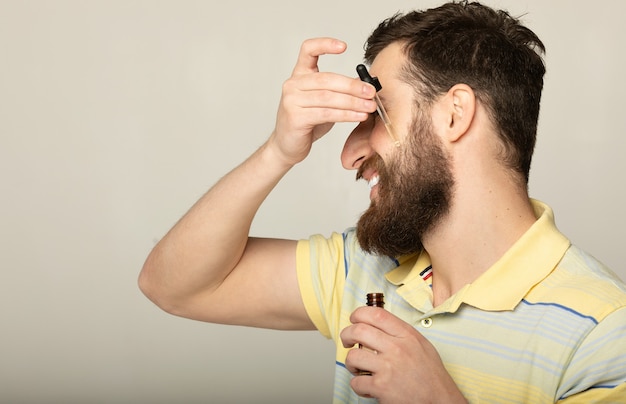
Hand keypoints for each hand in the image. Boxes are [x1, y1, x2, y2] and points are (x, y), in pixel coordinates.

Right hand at [269, 37, 376, 165]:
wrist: (287, 145)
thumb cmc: (307, 123)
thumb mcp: (324, 102)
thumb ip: (339, 90)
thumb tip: (366, 83)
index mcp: (299, 75)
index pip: (308, 50)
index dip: (325, 44)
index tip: (344, 47)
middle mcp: (293, 84)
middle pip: (326, 79)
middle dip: (352, 85)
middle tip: (371, 92)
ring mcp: (292, 100)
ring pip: (328, 97)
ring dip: (353, 102)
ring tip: (370, 106)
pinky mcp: (295, 117)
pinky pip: (326, 113)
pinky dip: (346, 115)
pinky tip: (359, 116)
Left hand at [340, 306, 466, 403]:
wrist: (440, 400)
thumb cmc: (431, 375)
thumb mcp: (422, 345)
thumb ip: (401, 333)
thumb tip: (378, 325)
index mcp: (406, 335)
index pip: (376, 314)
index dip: (359, 313)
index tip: (354, 319)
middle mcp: (396, 348)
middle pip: (358, 331)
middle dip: (346, 335)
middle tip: (347, 341)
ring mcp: (388, 368)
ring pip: (353, 356)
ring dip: (350, 363)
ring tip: (357, 367)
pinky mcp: (381, 387)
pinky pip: (356, 382)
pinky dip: (358, 385)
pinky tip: (367, 385)